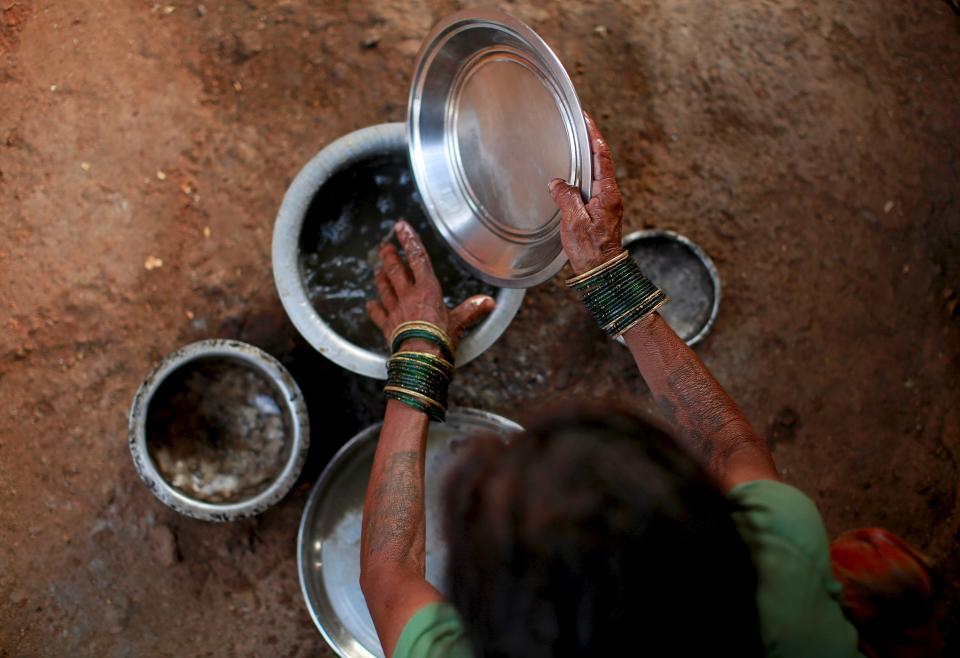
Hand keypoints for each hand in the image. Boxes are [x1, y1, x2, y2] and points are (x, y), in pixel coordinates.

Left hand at [366, 220, 495, 351]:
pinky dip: (374, 308)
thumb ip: (472, 309)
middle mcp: (408, 296)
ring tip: (377, 269)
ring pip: (385, 288)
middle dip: (389, 256)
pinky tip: (370, 304)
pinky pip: (378, 314)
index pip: (417, 259)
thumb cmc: (441, 339)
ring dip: (381, 278)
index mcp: (427, 290)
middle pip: (396, 271)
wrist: (420, 359)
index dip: (409, 241)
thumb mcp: (460, 322)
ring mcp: (395, 311)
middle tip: (384, 246)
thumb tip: (489, 302)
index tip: (401, 227)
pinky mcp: (387, 327)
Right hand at [548, 114, 623, 274]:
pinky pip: (593, 187)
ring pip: (597, 175)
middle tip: (580, 126)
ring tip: (575, 145)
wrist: (602, 272)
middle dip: (591, 142)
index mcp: (607, 194)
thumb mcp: (574, 222)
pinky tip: (574, 176)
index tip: (587, 119)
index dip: (594, 136)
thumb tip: (558, 183)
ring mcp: (608, 205)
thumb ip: (567, 198)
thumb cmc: (590, 251)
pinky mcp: (602, 213)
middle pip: (601, 162)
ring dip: (587, 158)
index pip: (601, 157)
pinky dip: (584, 175)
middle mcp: (611, 196)